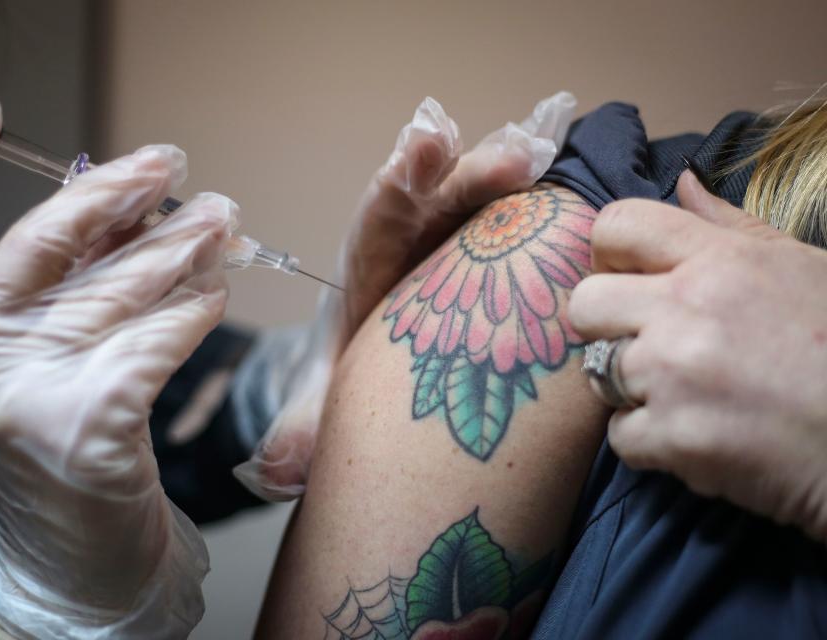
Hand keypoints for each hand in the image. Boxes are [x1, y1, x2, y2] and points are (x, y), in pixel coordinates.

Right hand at [0, 92, 235, 636]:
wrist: (78, 556)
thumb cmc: (68, 438)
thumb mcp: (48, 354)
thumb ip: (71, 283)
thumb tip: (131, 200)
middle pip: (44, 240)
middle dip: (117, 192)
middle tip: (172, 163)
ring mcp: (25, 392)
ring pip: (117, 286)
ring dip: (180, 243)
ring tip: (223, 217)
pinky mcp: (90, 425)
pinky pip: (158, 338)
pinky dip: (194, 309)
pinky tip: (215, 293)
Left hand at [235, 92, 576, 498]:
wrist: (385, 359)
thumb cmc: (354, 368)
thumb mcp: (324, 396)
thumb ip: (300, 425)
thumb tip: (277, 465)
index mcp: (368, 261)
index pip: (378, 217)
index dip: (398, 185)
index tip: (417, 155)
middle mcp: (412, 236)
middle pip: (436, 194)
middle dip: (467, 173)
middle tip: (512, 160)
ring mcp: (455, 234)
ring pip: (481, 193)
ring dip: (509, 172)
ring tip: (543, 155)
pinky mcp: (492, 245)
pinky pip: (515, 214)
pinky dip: (538, 196)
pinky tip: (570, 182)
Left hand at [569, 171, 826, 541]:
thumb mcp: (802, 267)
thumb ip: (733, 227)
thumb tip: (684, 183)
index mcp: (720, 260)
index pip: (616, 224)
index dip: (608, 253)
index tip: (628, 278)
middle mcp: (687, 308)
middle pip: (584, 303)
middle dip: (606, 326)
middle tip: (648, 346)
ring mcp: (675, 375)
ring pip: (599, 373)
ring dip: (634, 388)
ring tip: (691, 396)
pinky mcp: (676, 438)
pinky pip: (620, 435)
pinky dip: (651, 443)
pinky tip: (700, 438)